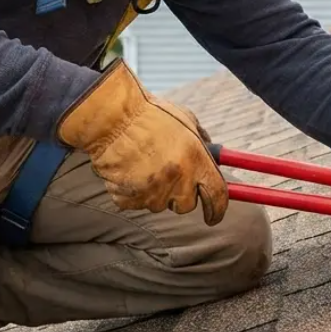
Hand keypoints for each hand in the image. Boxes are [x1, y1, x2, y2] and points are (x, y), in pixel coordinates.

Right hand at [57, 62, 228, 224]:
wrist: (112, 117)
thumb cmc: (149, 115)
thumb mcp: (186, 121)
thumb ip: (203, 143)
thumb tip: (214, 158)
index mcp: (196, 160)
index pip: (218, 197)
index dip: (217, 210)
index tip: (214, 216)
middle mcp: (178, 180)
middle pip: (186, 205)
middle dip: (180, 195)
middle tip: (168, 175)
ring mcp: (152, 192)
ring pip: (158, 204)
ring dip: (154, 191)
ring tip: (142, 165)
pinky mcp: (129, 199)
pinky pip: (135, 203)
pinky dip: (131, 192)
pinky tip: (127, 171)